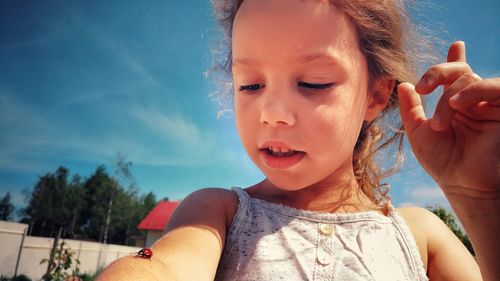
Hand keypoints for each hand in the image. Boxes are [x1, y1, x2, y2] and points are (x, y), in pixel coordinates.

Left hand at [398, 41, 499, 198]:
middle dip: (438, 72)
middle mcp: (473, 101)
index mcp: (454, 104)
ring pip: (470, 79)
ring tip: (440, 123)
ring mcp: (488, 104)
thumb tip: (404, 84)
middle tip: (423, 88)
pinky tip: (457, 105)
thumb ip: (411, 109)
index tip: (457, 46)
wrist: (464, 185)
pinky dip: (473, 91)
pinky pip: (493, 88)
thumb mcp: (419, 133)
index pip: (455, 76)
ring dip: (449, 97)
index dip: (455, 60)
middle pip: (458, 71)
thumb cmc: (443, 162)